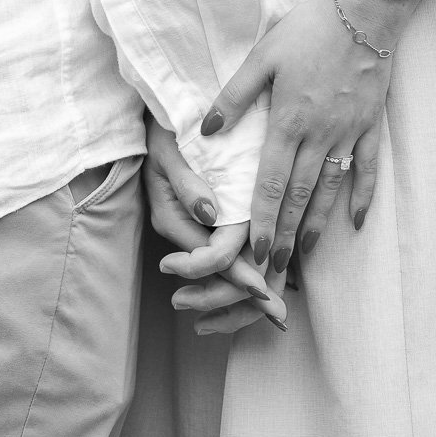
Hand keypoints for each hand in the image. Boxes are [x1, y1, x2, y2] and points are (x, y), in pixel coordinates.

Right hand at [144, 118, 286, 332]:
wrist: (156, 120)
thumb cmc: (163, 130)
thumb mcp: (168, 150)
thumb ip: (187, 182)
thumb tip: (209, 213)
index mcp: (173, 217)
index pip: (208, 255)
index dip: (237, 275)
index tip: (264, 292)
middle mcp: (182, 229)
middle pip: (214, 276)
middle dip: (242, 300)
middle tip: (279, 315)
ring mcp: (192, 228)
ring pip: (218, 273)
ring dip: (243, 295)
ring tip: (277, 313)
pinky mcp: (203, 221)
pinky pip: (221, 257)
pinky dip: (241, 276)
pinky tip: (264, 286)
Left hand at [200, 0, 406, 269]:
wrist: (362, 12)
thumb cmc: (307, 30)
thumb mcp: (262, 57)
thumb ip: (235, 97)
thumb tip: (205, 130)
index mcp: (289, 121)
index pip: (271, 183)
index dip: (262, 220)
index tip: (253, 252)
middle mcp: (319, 135)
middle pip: (300, 196)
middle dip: (285, 235)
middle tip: (273, 270)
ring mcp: (348, 133)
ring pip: (330, 189)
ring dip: (317, 224)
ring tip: (305, 255)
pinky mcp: (371, 125)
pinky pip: (367, 169)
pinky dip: (362, 197)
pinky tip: (355, 221)